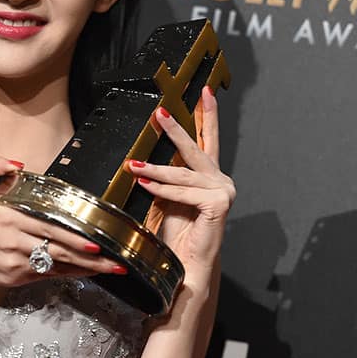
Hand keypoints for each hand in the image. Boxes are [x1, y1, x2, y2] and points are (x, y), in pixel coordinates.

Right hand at [0, 154, 125, 288]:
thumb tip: (19, 164)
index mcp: (8, 221)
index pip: (49, 230)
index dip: (74, 239)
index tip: (96, 243)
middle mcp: (14, 245)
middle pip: (59, 253)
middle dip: (90, 260)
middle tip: (116, 263)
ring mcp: (14, 266)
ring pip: (56, 268)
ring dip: (84, 270)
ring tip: (109, 270)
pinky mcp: (12, 280)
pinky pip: (44, 277)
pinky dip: (65, 275)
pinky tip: (83, 274)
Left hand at [127, 87, 235, 282]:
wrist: (185, 266)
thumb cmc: (175, 234)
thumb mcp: (166, 196)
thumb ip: (165, 176)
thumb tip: (144, 155)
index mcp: (210, 176)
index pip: (208, 139)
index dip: (206, 114)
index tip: (203, 91)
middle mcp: (221, 180)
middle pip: (197, 147)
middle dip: (177, 128)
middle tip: (160, 112)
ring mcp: (223, 191)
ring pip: (183, 173)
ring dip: (155, 169)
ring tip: (133, 165)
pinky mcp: (218, 204)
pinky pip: (185, 192)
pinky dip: (164, 189)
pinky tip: (146, 185)